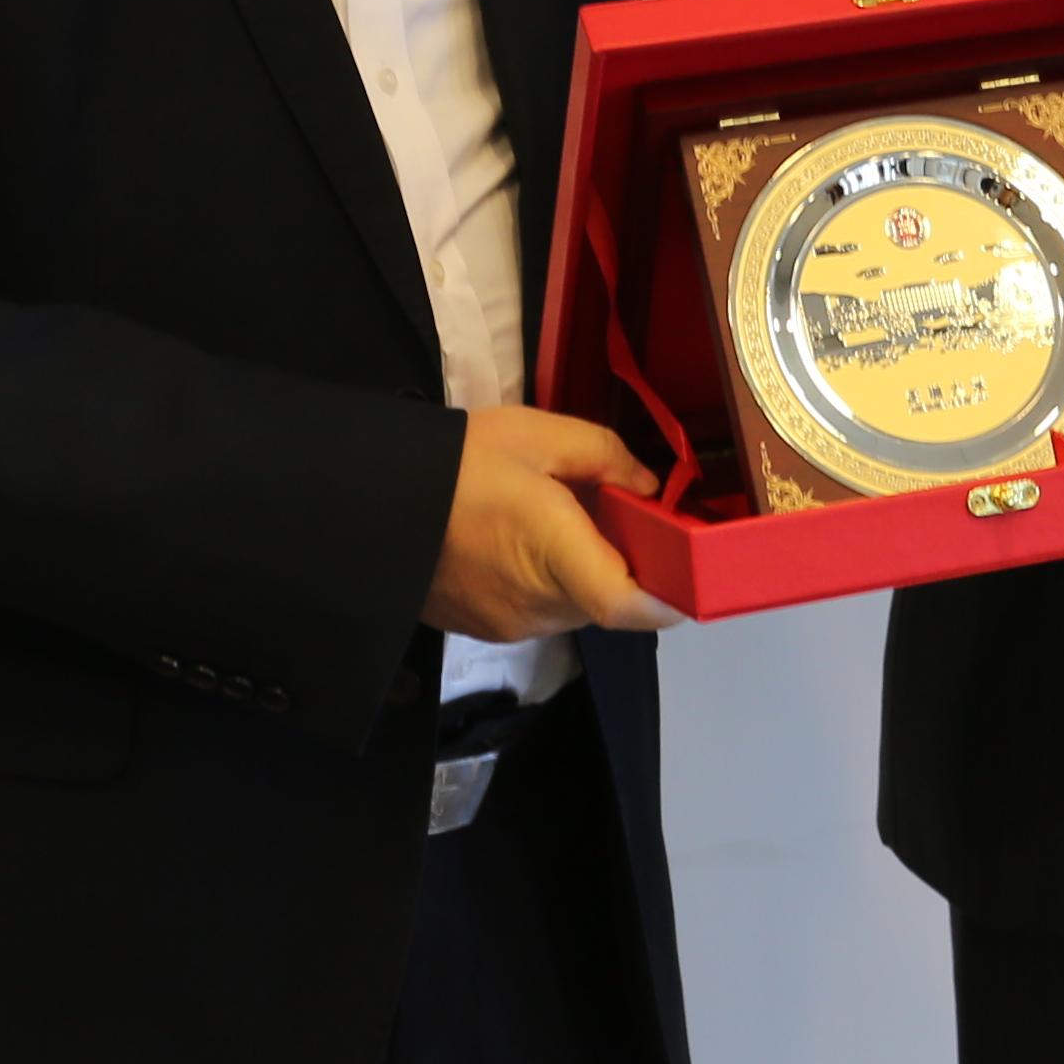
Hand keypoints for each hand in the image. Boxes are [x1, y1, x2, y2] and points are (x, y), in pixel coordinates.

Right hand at [426, 405, 685, 641]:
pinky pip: (541, 610)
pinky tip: (526, 539)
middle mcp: (538, 606)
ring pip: (576, 606)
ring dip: (585, 570)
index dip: (671, 596)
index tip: (691, 570)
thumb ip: (605, 456)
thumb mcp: (538, 434)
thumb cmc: (460, 462)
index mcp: (555, 554)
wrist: (372, 503)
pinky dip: (550, 580)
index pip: (628, 604)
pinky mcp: (486, 629)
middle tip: (619, 513)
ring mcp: (510, 625)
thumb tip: (649, 490)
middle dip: (625, 563)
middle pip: (609, 601)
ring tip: (564, 518)